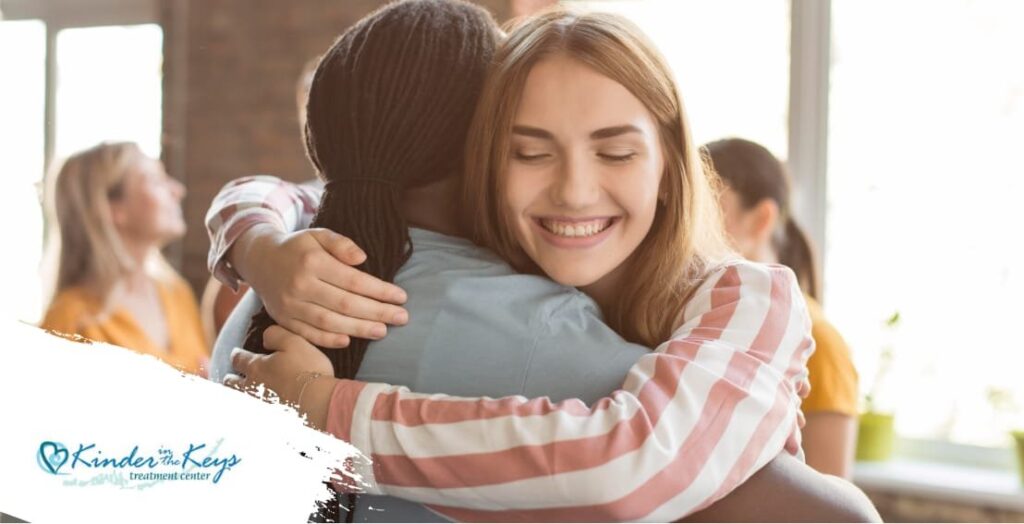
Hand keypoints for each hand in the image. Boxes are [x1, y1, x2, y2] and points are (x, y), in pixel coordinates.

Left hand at [223, 325, 333, 407]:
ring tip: (241, 396)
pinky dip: (251, 411)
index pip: (238, 359)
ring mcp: (259, 406)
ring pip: (239, 401)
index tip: (237, 353)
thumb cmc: (308, 370)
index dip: (237, 354)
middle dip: (231, 378)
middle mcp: (252, 388)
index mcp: (256, 367)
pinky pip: (254, 415)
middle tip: (232, 377)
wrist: (319, 403)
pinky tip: (258, 410)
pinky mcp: (268, 420)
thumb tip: (264, 337)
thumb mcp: (295, 342)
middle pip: (231, 384)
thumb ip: (276, 334)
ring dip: (237, 397)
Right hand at [232, 224, 408, 347]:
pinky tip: (349, 340)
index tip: (401, 297)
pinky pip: (308, 334)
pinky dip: (328, 340)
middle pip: (345, 304)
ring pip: (329, 323)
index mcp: (312, 262)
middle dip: (377, 313)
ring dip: (359, 329)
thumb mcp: (318, 235)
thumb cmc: (298, 248)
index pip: (353, 281)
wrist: (259, 260)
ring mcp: (290, 305)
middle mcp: (300, 285)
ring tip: (383, 331)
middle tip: (401, 317)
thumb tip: (363, 259)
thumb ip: (341, 243)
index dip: (379, 291)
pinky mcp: (283, 320)